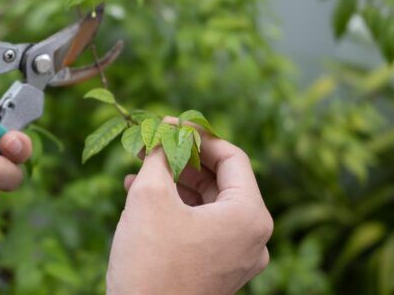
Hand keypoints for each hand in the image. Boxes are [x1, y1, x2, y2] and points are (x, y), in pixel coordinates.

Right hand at [106, 118, 272, 294]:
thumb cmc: (149, 259)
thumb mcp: (149, 196)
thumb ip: (160, 156)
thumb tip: (163, 131)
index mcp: (249, 216)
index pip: (232, 157)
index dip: (199, 135)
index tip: (169, 124)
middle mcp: (252, 237)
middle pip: (221, 181)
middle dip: (183, 159)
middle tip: (153, 143)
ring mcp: (237, 257)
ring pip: (208, 204)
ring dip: (175, 182)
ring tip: (140, 168)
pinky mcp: (219, 270)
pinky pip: (202, 226)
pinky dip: (177, 208)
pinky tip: (142, 195)